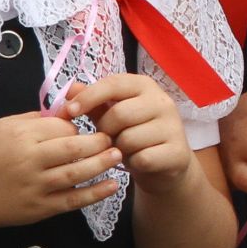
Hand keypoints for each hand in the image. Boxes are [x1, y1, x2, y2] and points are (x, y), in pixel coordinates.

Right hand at [0, 109, 121, 229]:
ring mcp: (35, 186)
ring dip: (102, 164)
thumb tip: (69, 110)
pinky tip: (113, 186)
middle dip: (99, 141)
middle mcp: (29, 161)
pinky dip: (95, 194)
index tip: (86, 127)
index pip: (62, 127)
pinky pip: (72, 200)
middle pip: (73, 148)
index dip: (78, 127)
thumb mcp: (5, 127)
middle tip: (114, 137)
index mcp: (22, 137)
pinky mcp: (40, 208)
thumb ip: (36, 118)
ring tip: (118, 154)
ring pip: (76, 174)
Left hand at [60, 74, 193, 196]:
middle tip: (107, 138)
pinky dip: (133, 163)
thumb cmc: (135, 134)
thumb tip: (70, 89)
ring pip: (129, 139)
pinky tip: (138, 161)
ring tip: (124, 150)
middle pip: (119, 114)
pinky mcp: (177, 151)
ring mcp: (173, 126)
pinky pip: (142, 158)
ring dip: (119, 149)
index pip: (113, 83)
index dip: (88, 96)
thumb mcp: (113, 116)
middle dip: (105, 130)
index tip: (69, 112)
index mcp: (145, 86)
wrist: (166, 163)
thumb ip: (94, 103)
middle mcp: (163, 102)